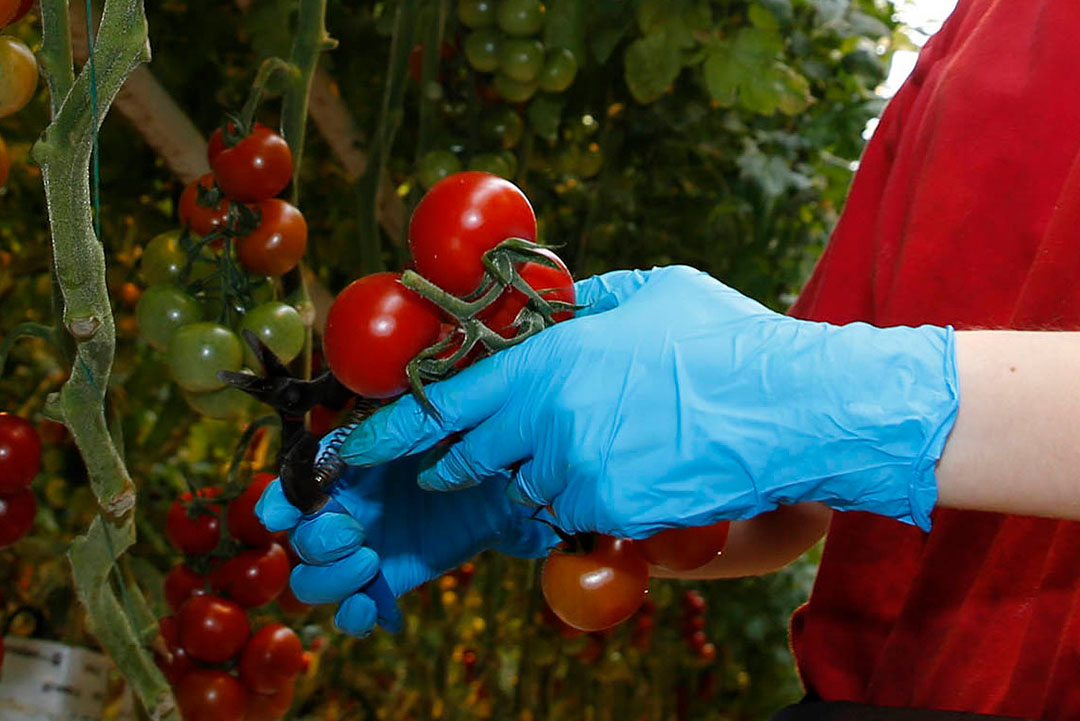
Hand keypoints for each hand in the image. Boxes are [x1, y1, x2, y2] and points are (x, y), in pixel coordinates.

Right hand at [256, 454, 555, 635]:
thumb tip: (355, 446)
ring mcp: (362, 549)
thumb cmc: (468, 445)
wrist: (505, 485)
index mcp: (346, 470)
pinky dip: (353, 615)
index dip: (278, 501)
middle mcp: (345, 511)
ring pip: (313, 579)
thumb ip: (403, 428)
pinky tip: (369, 606)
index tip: (280, 513)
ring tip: (369, 561)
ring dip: (330, 577)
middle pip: (301, 540)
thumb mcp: (440, 427)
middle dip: (317, 540)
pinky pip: (352, 610)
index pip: (295, 487)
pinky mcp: (385, 581)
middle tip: (353, 533)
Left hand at [338, 266, 958, 535]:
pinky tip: (631, 466)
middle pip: (470, 460)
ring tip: (594, 447)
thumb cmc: (725, 339)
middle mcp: (550, 424)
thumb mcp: (649, 292)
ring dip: (540, 474)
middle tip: (454, 458)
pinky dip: (586, 496)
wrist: (793, 406)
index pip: (445, 405)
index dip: (390, 428)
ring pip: (527, 489)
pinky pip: (575, 512)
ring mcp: (579, 475)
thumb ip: (581, 302)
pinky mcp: (614, 515)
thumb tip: (546, 304)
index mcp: (547, 363)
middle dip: (458, 460)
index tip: (351, 446)